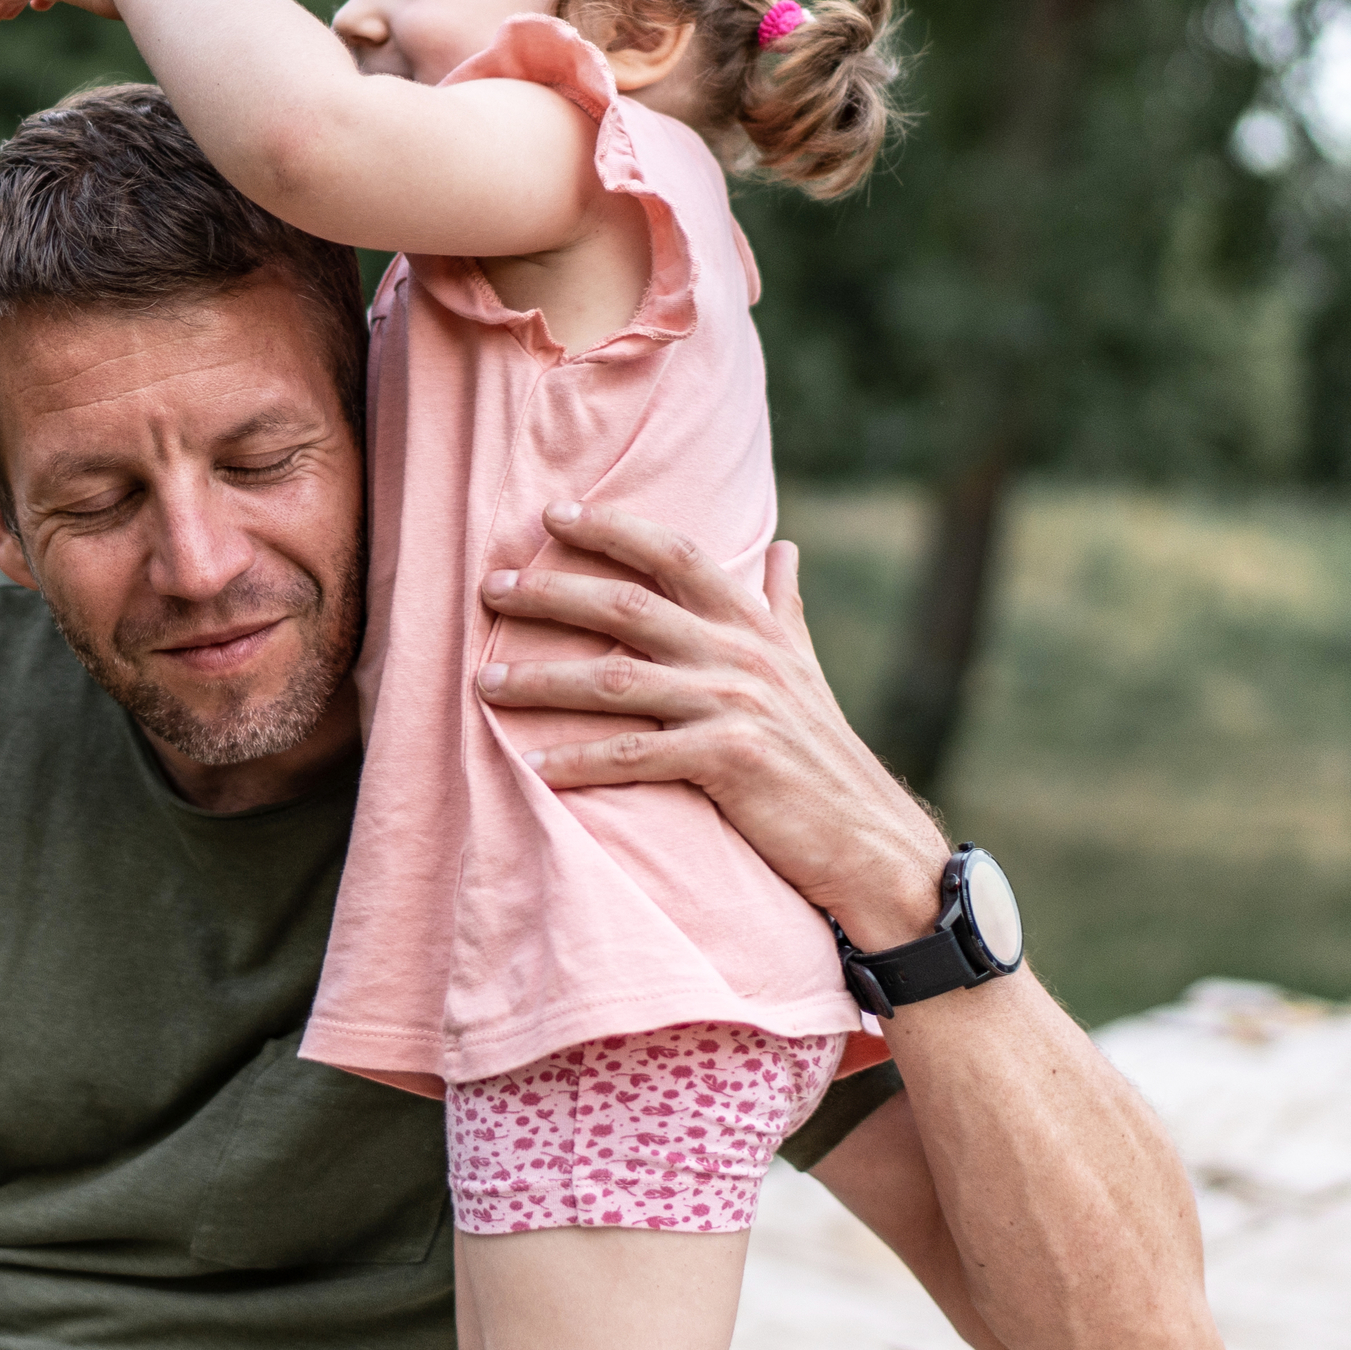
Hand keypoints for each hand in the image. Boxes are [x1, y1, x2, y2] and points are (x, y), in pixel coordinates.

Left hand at [476, 503, 948, 945]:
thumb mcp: (805, 666)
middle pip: (626, 605)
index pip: (674, 552)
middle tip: (489, 588)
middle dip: (550, 593)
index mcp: (752, 624)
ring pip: (614, 681)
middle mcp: (739, 654)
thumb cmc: (822, 750)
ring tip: (483, 682)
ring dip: (541, 681)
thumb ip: (783, 605)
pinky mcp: (729, 761)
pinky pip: (634, 756)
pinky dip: (578, 762)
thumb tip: (785, 545)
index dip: (612, 526)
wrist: (867, 836)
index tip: (553, 512)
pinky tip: (533, 768)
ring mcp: (733, 705)